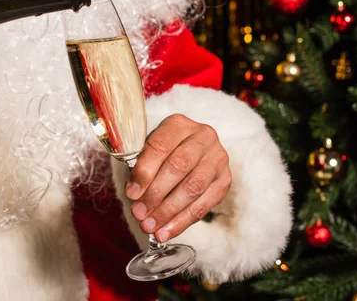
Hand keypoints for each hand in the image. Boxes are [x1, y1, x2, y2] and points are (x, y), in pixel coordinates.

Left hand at [125, 114, 231, 242]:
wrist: (192, 149)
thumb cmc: (165, 151)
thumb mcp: (150, 149)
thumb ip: (142, 166)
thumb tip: (134, 194)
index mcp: (178, 124)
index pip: (160, 146)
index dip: (144, 172)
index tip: (131, 193)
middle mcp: (203, 137)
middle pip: (178, 167)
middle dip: (156, 194)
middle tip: (139, 213)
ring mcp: (217, 158)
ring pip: (193, 187)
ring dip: (169, 211)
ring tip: (150, 226)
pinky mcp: (225, 180)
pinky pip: (204, 204)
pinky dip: (182, 221)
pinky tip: (166, 231)